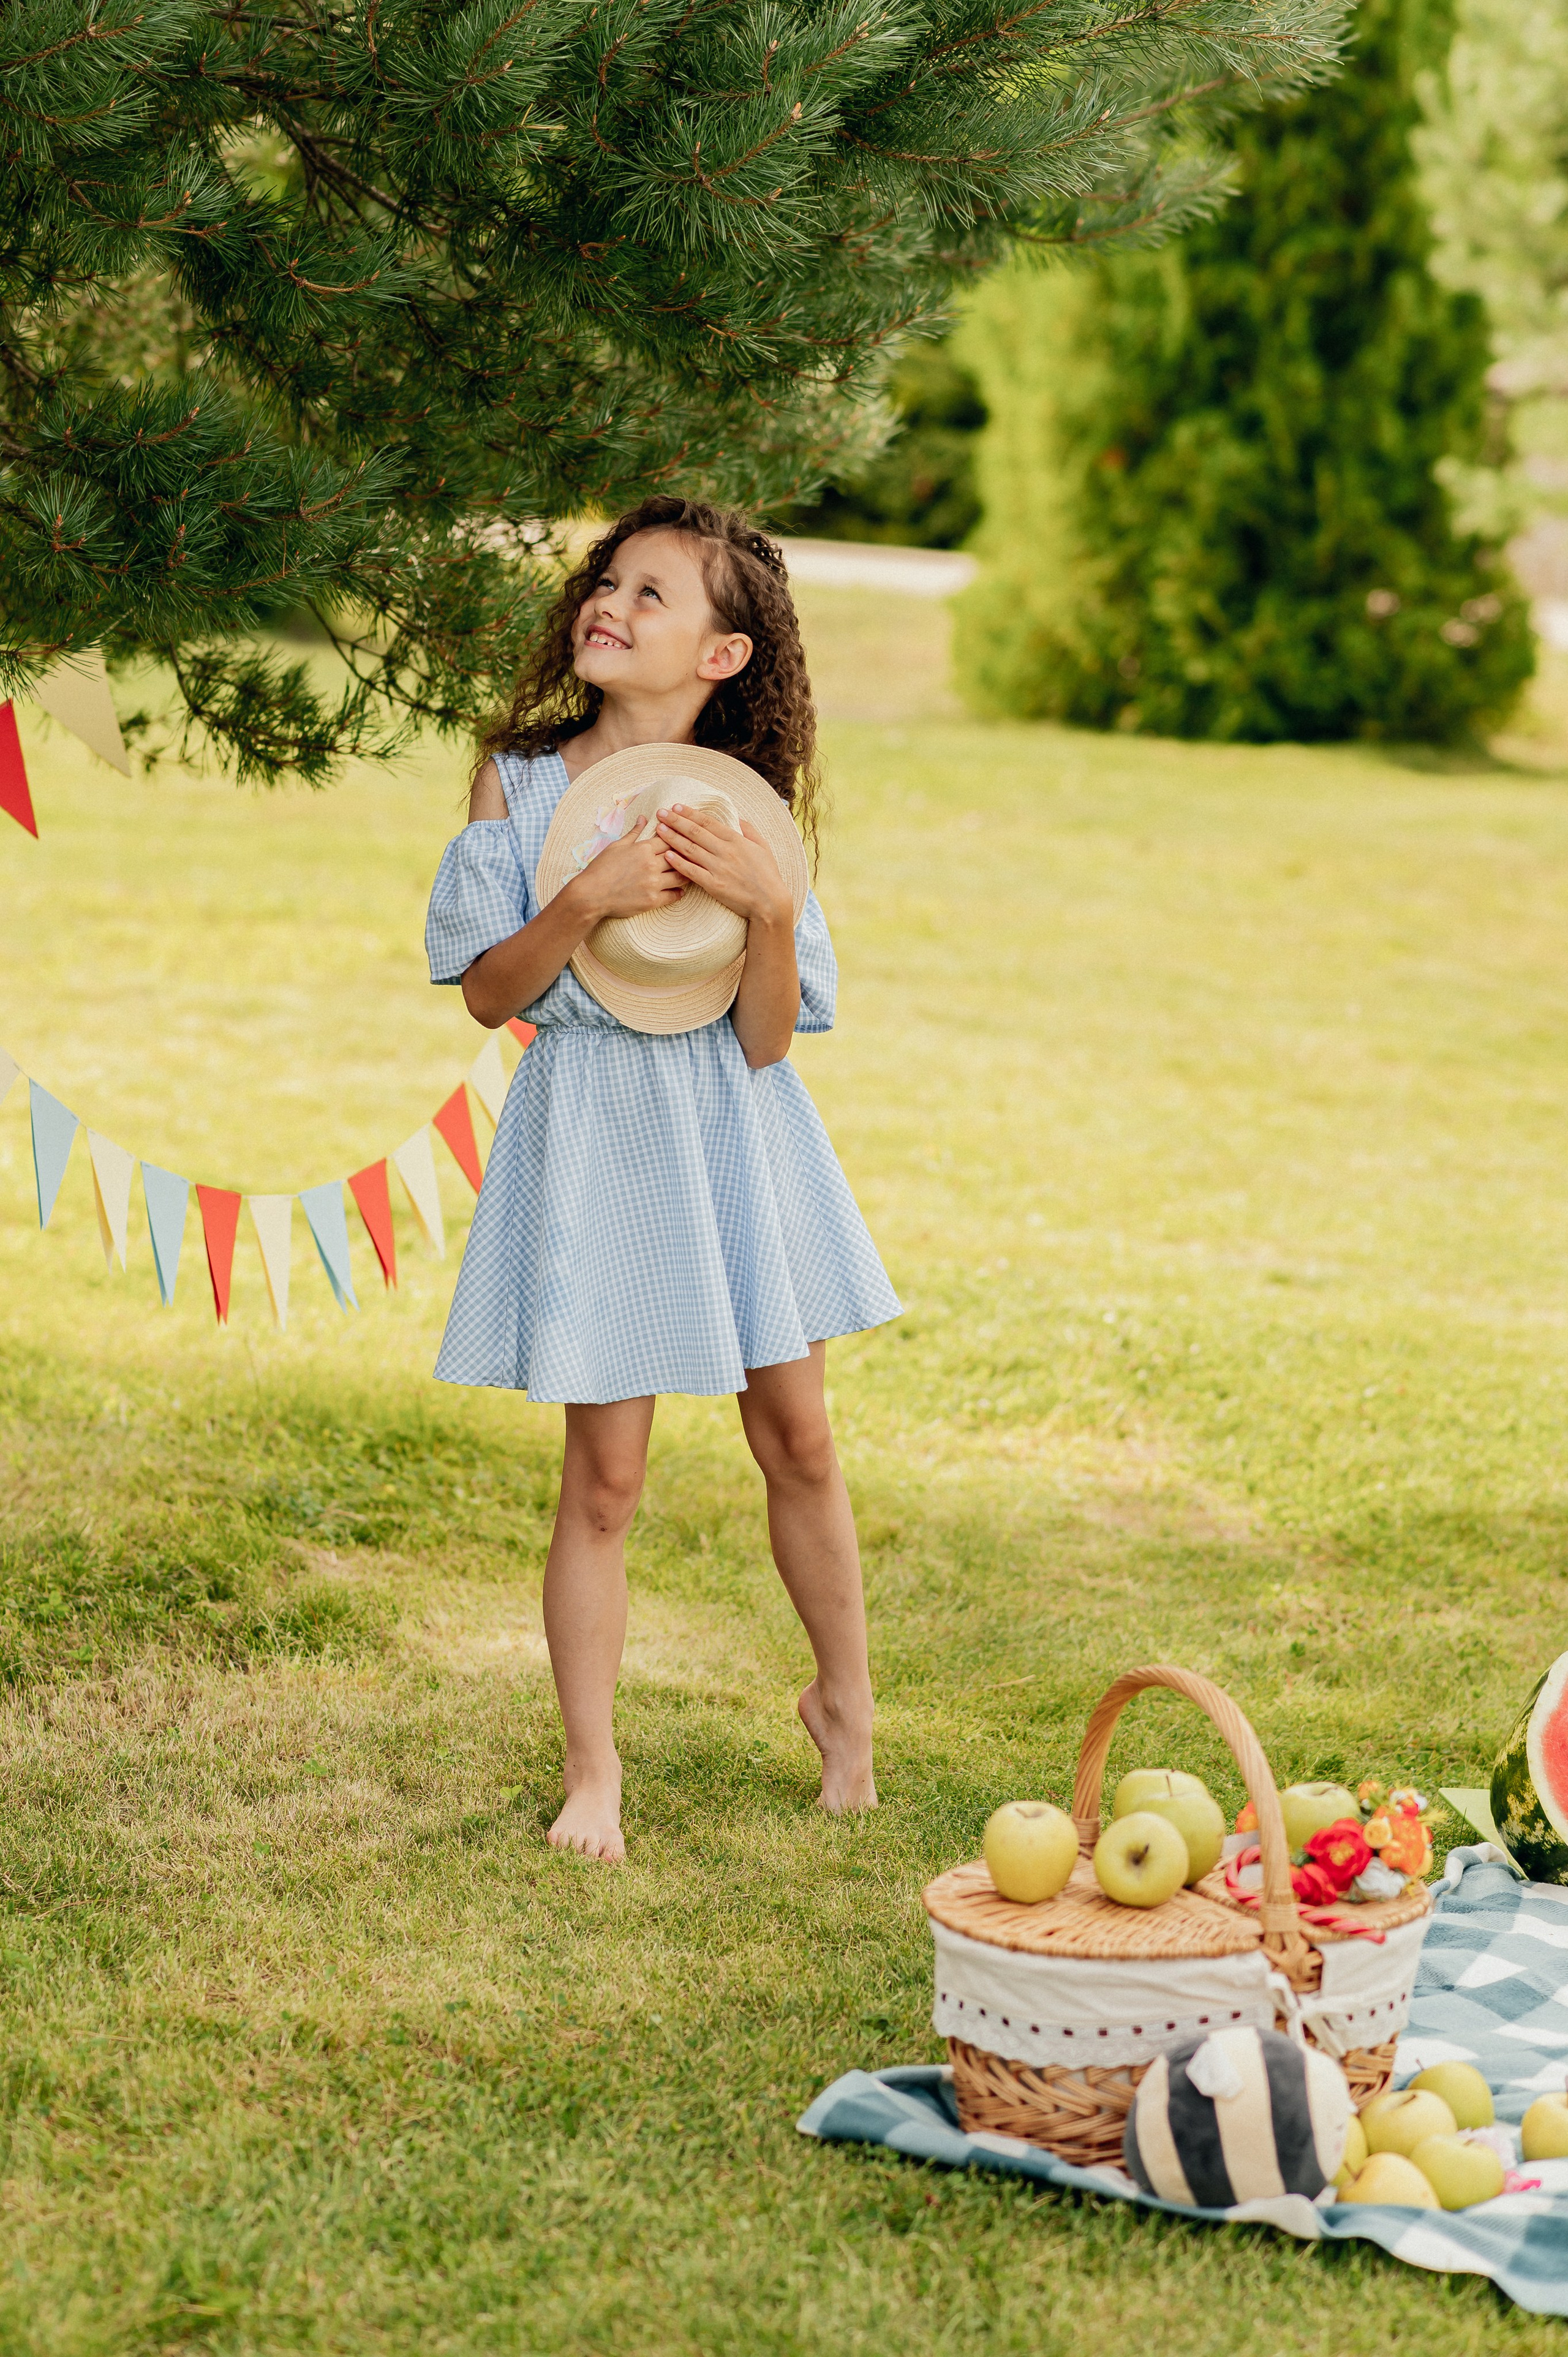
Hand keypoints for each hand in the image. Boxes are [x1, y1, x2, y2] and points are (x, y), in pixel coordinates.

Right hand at [570, 824, 682, 923]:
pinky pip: (674, 896)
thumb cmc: (601, 868)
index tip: (684, 838)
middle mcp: (651, 865)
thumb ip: (634, 832)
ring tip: (692, 872)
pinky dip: (680, 893)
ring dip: (688, 873)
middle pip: (679, 856)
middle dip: (687, 854)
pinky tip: (681, 890)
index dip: (678, 837)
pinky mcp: (652, 900)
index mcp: (643, 849)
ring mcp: (653, 883)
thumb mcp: (616, 846)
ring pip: (681, 876)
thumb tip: (643, 817)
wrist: (591, 894)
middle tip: (696, 854)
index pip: (669, 839)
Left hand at [655, 806, 792, 926]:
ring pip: (690, 849)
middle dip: (676, 821)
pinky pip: (692, 872)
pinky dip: (679, 863)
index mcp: (736, 840)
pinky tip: (666, 855)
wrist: (770, 902)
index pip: (708, 822)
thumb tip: (737, 817)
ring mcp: (718, 868)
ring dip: (672, 838)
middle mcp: (725, 852)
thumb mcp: (763, 846)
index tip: (676, 807)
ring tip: (659, 829)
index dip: (690, 814)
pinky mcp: (714, 885)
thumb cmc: (768, 875)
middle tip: (661, 812)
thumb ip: (749, 830)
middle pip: (695, 832)